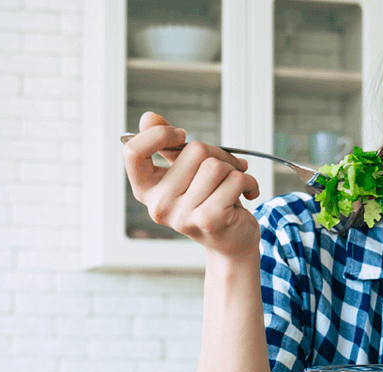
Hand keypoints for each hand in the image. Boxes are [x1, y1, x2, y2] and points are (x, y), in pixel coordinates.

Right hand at [121, 112, 260, 258]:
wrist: (231, 242)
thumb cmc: (208, 201)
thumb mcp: (184, 172)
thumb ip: (165, 145)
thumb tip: (148, 117)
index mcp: (146, 190)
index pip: (133, 152)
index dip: (158, 135)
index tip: (180, 135)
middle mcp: (158, 205)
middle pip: (193, 150)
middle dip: (218, 153)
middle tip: (225, 168)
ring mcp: (181, 215)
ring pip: (216, 165)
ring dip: (235, 169)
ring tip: (235, 184)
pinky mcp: (209, 220)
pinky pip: (235, 180)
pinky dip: (249, 182)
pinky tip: (248, 193)